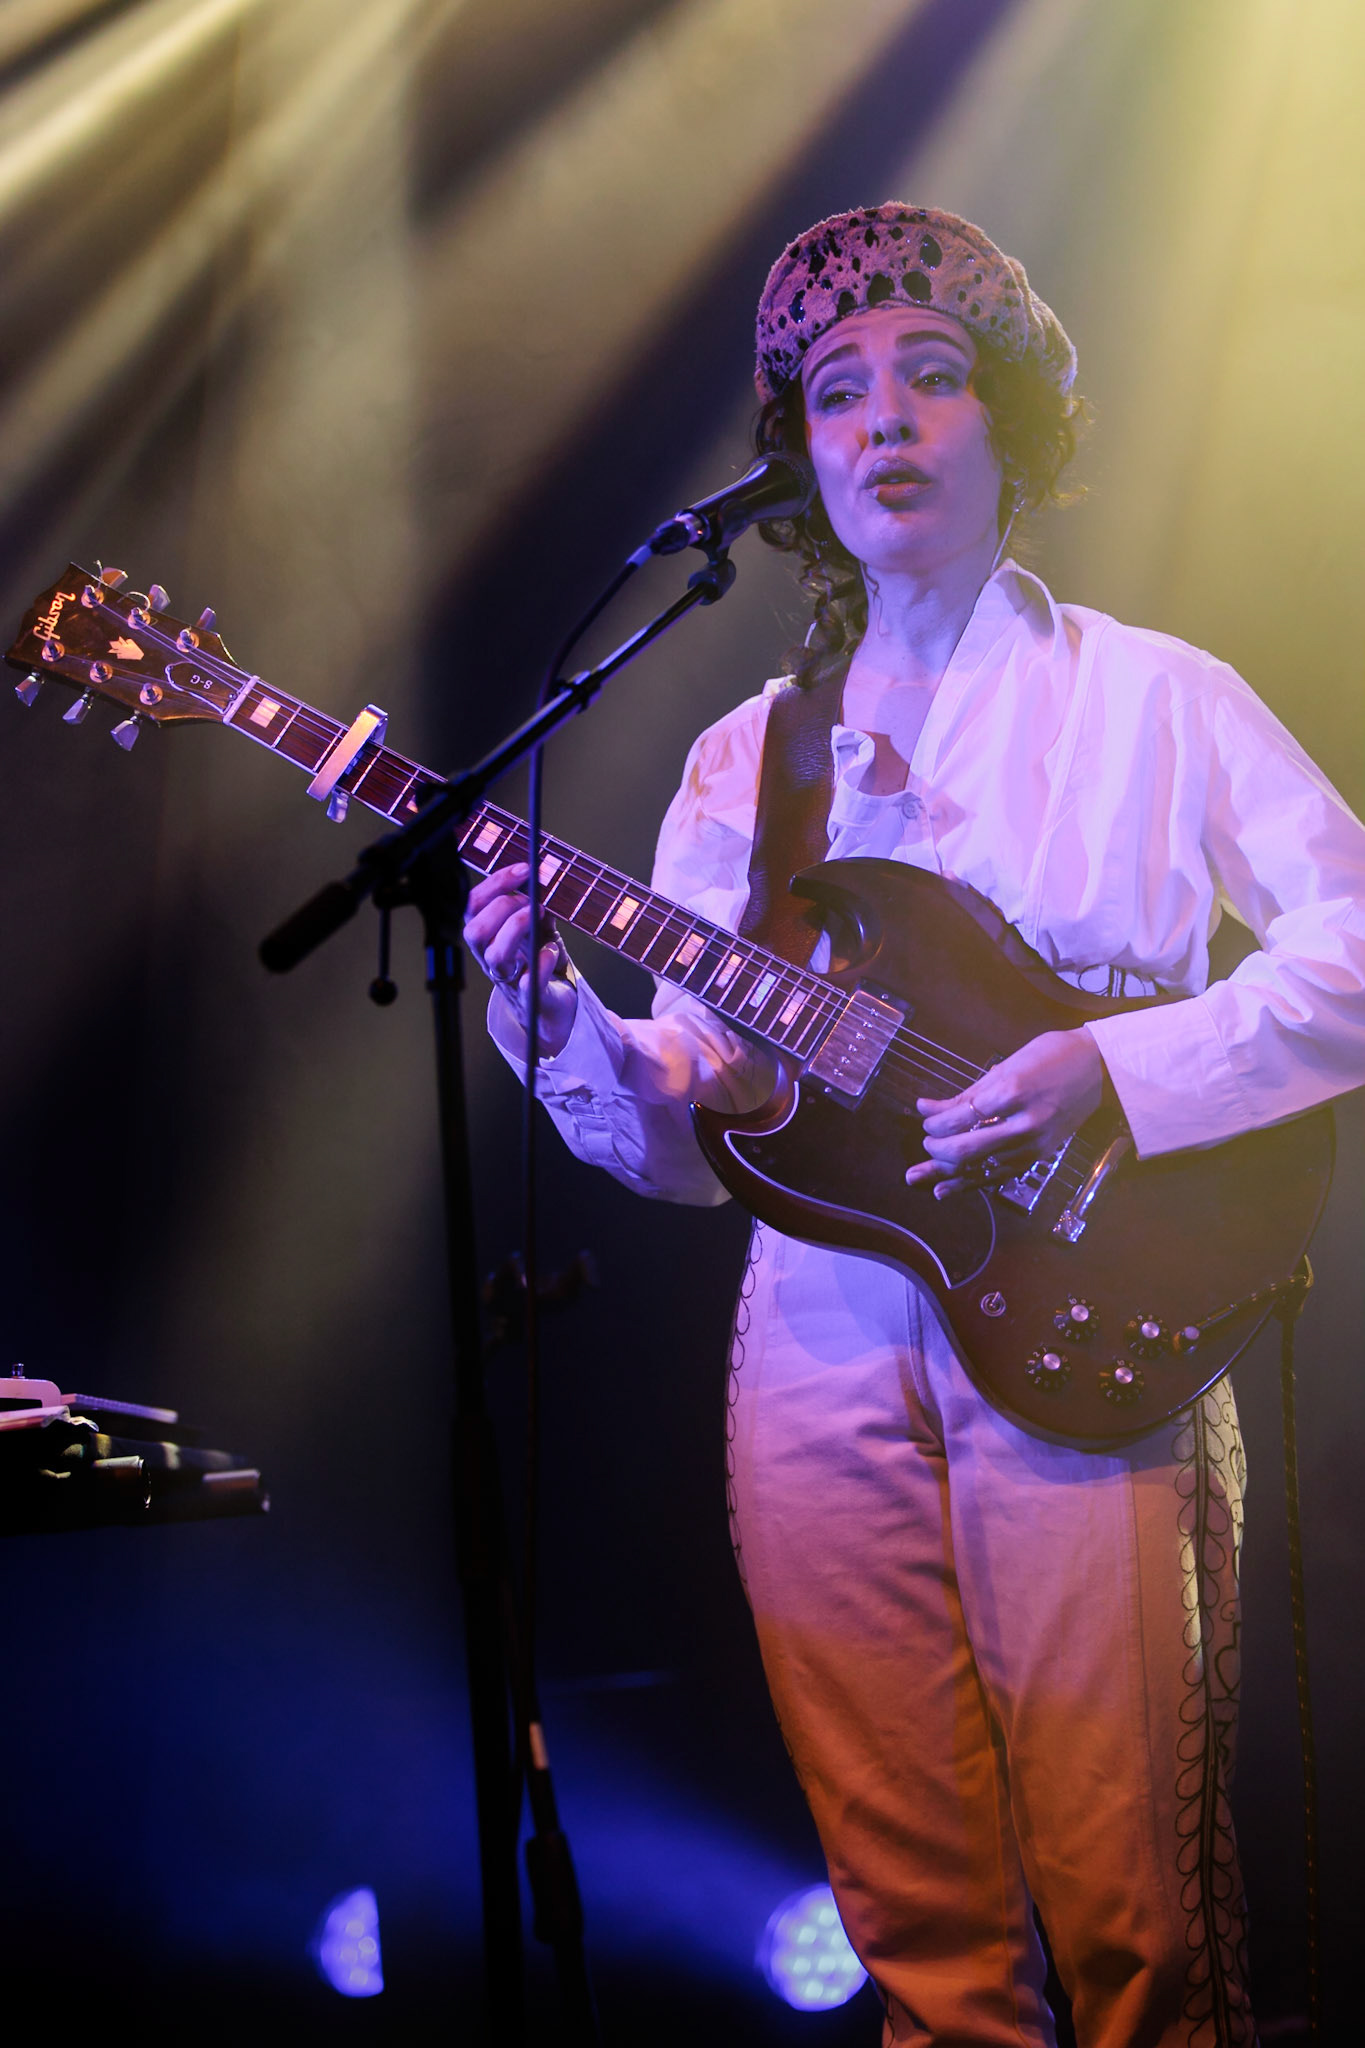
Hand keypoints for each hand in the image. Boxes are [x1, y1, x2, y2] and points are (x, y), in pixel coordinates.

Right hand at [464, 862, 577, 1057]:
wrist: (554, 1008)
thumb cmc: (541, 965)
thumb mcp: (540, 928)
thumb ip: (538, 905)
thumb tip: (543, 878)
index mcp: (488, 938)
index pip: (473, 906)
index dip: (495, 883)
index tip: (523, 868)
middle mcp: (491, 959)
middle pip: (474, 931)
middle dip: (503, 906)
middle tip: (531, 900)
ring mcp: (509, 980)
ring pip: (495, 956)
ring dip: (517, 928)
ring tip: (539, 915)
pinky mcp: (530, 998)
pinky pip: (527, 984)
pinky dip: (540, 964)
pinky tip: (551, 950)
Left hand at [907, 1028, 1107, 1198]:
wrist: (1100, 1068)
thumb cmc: (1052, 1056)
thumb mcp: (1007, 1065)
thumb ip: (968, 1092)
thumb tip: (928, 1108)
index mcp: (1014, 1092)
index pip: (962, 1117)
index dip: (935, 1122)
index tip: (923, 1116)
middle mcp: (1023, 1123)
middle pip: (967, 1149)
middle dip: (936, 1149)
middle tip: (925, 1143)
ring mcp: (1034, 1144)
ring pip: (980, 1168)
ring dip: (944, 1173)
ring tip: (916, 1177)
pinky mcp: (1039, 1156)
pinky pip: (998, 1174)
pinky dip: (970, 1183)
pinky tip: (946, 1188)